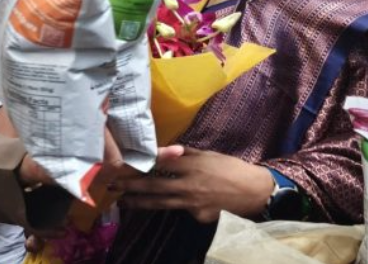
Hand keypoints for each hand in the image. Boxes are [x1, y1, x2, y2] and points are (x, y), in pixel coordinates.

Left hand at [118, 147, 273, 223]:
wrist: (255, 192)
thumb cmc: (232, 168)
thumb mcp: (209, 154)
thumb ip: (186, 155)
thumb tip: (167, 150)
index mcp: (191, 165)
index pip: (159, 164)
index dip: (140, 165)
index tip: (123, 164)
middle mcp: (188, 185)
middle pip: (153, 186)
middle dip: (130, 186)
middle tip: (112, 186)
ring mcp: (192, 203)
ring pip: (160, 203)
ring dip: (140, 202)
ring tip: (124, 202)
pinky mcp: (198, 216)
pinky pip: (181, 210)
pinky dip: (173, 206)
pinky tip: (165, 205)